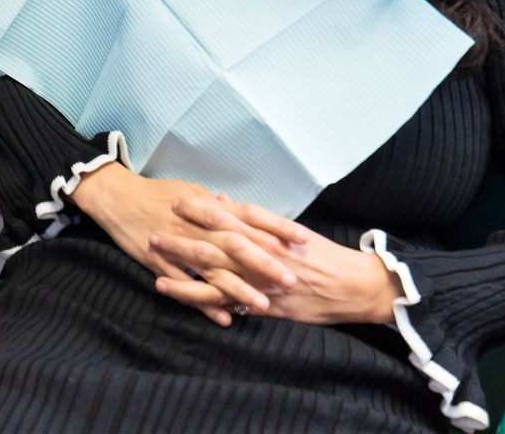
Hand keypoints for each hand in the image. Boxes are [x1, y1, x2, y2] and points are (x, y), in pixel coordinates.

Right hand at [73, 166, 306, 326]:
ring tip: (264, 305)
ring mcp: (179, 246)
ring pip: (213, 270)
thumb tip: (239, 209)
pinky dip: (205, 304)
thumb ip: (218, 206)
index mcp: (209, 207)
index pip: (250, 214)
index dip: (277, 227)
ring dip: (239, 289)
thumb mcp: (192, 192)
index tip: (304, 239)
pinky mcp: (160, 264)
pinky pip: (186, 287)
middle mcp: (197, 226)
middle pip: (236, 245)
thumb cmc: (157, 194)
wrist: (117, 197)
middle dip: (264, 263)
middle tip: (292, 280)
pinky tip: (225, 318)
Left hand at [151, 194, 398, 326]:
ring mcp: (258, 279)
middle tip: (152, 225)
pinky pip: (220, 300)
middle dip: (181, 234)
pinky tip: (169, 290)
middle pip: (212, 241)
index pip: (227, 216)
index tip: (176, 200)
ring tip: (152, 253)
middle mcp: (259, 253)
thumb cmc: (322, 256)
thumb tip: (223, 201)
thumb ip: (254, 218)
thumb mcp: (289, 230)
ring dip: (179, 261)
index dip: (200, 209)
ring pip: (210, 269)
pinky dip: (193, 295)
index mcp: (266, 232)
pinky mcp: (260, 304)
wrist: (352, 286)